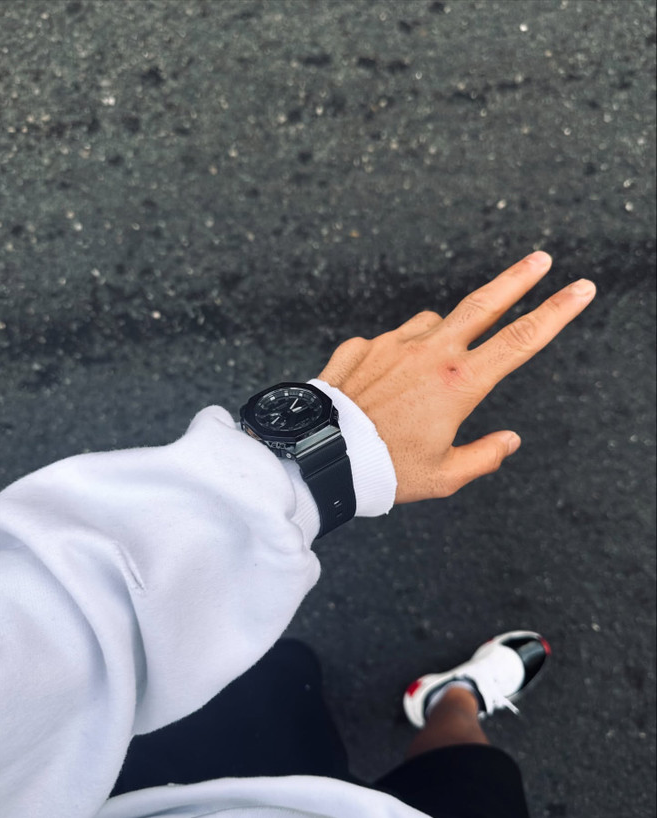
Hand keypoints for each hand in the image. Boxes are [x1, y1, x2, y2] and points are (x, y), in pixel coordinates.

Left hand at [318, 252, 595, 503]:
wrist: (319, 457)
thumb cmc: (384, 471)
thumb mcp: (443, 476)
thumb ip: (483, 456)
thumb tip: (509, 440)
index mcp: (459, 384)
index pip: (521, 340)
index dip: (557, 313)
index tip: (580, 288)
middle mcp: (429, 353)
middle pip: (483, 304)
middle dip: (517, 278)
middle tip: (541, 258)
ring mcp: (392, 344)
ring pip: (431, 324)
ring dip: (441, 336)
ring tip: (426, 378)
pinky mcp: (361, 346)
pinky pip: (388, 342)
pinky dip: (395, 355)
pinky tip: (383, 385)